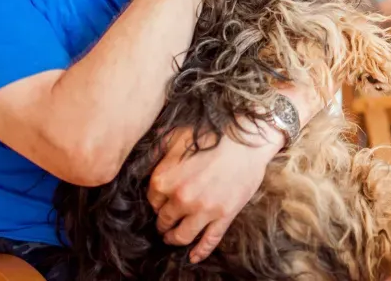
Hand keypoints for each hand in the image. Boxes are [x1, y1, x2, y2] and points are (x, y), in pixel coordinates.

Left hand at [147, 126, 280, 262]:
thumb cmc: (212, 132)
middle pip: (164, 221)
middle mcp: (180, 199)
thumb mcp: (177, 135)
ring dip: (175, 239)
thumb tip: (144, 157)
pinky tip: (194, 257)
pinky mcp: (223, 216)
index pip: (152, 202)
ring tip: (174, 238)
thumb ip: (157, 150)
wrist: (247, 136)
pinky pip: (209, 241)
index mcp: (164, 179)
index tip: (162, 201)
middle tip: (166, 222)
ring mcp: (202, 210)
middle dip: (164, 222)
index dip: (157, 202)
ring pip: (182, 236)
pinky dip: (200, 252)